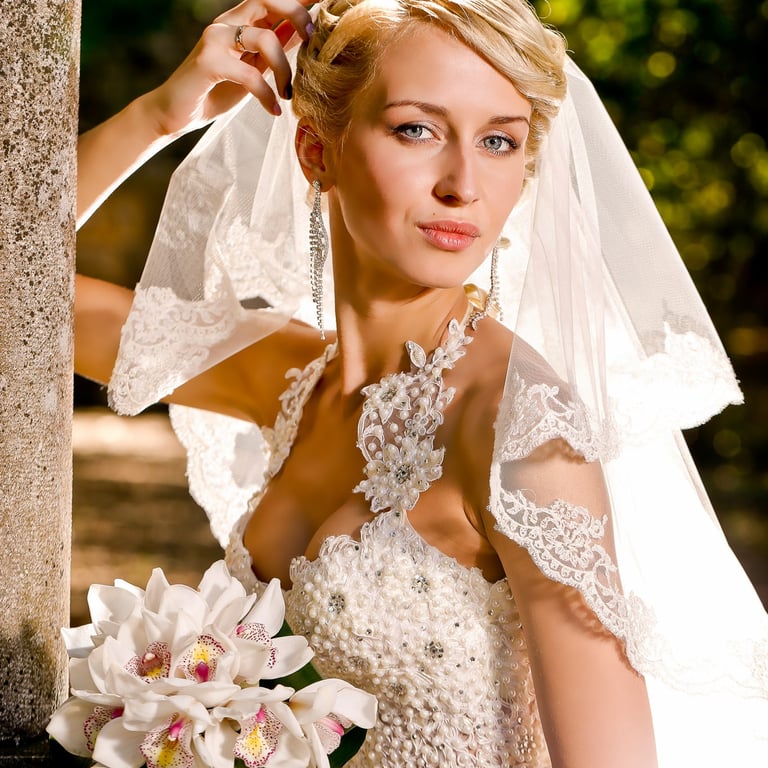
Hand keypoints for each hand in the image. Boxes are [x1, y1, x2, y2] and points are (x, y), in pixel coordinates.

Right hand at [147, 0, 313, 135]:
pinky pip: (250, 73)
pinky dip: (266, 95)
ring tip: (287, 95)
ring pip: (265, 38)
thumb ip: (275, 50)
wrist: (175, 113)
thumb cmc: (216, 90)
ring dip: (285, 71)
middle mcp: (228, 22)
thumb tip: (304, 34)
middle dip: (298, 16)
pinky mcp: (207, 61)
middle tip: (311, 42)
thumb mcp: (255, 69)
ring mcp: (215, 39)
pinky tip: (272, 110)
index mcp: (241, 21)